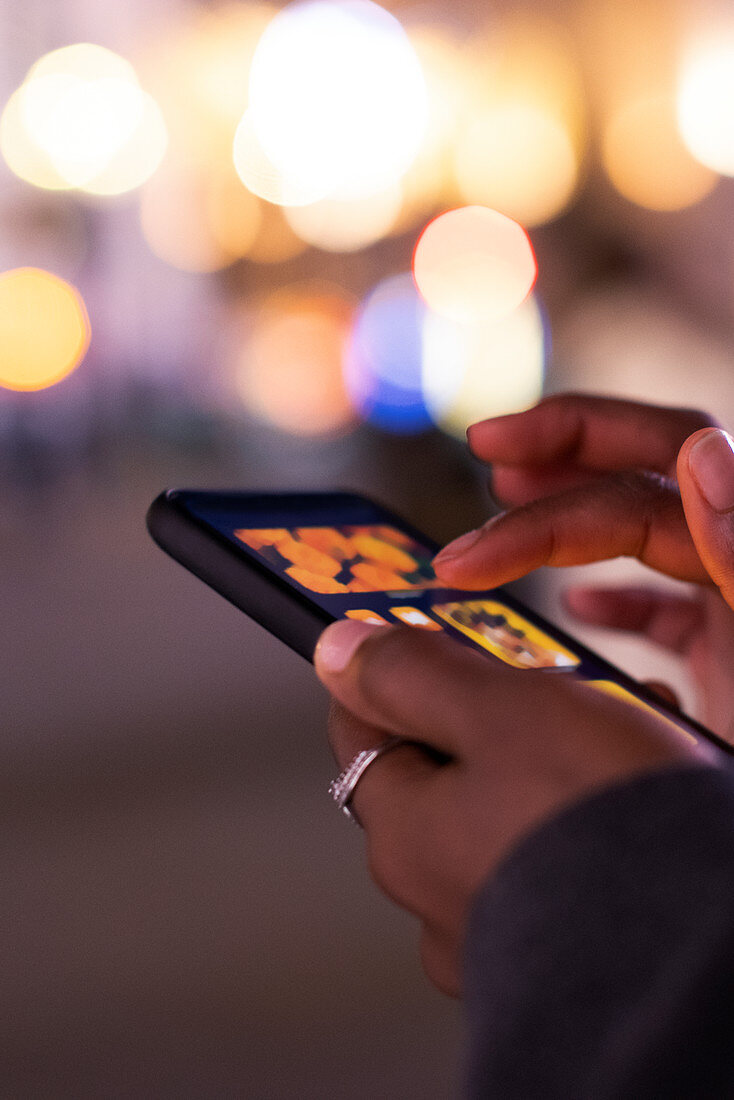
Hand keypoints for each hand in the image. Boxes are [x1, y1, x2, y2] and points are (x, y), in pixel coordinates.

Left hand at [315, 621, 713, 997]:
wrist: (701, 950)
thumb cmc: (599, 826)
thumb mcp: (499, 712)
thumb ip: (412, 676)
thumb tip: (338, 652)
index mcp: (403, 835)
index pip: (360, 732)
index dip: (393, 676)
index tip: (428, 645)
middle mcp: (435, 895)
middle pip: (443, 770)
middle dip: (495, 714)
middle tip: (550, 684)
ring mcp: (497, 929)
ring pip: (508, 807)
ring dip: (551, 756)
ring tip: (615, 725)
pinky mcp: (557, 946)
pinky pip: (553, 853)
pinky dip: (582, 810)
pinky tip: (630, 786)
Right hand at [433, 394, 733, 739]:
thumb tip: (703, 451)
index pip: (635, 503)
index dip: (540, 522)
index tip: (460, 563)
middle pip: (653, 471)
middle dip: (570, 448)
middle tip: (492, 446)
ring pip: (653, 526)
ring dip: (582, 504)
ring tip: (515, 492)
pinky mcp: (731, 660)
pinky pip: (669, 600)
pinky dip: (618, 590)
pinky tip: (580, 606)